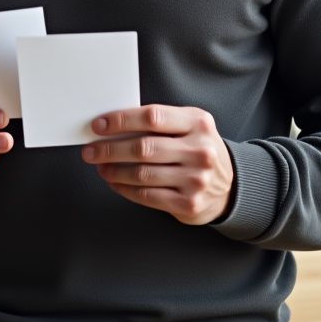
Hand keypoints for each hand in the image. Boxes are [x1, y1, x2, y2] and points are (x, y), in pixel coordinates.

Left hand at [82, 104, 235, 224]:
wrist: (230, 187)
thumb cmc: (199, 151)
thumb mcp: (190, 127)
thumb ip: (160, 123)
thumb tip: (113, 125)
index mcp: (198, 123)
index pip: (152, 117)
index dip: (121, 120)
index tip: (99, 125)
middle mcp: (200, 150)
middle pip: (143, 147)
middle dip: (109, 149)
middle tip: (90, 150)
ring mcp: (196, 179)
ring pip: (142, 174)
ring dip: (113, 170)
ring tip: (100, 167)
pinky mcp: (189, 204)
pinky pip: (147, 195)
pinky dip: (125, 189)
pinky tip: (115, 183)